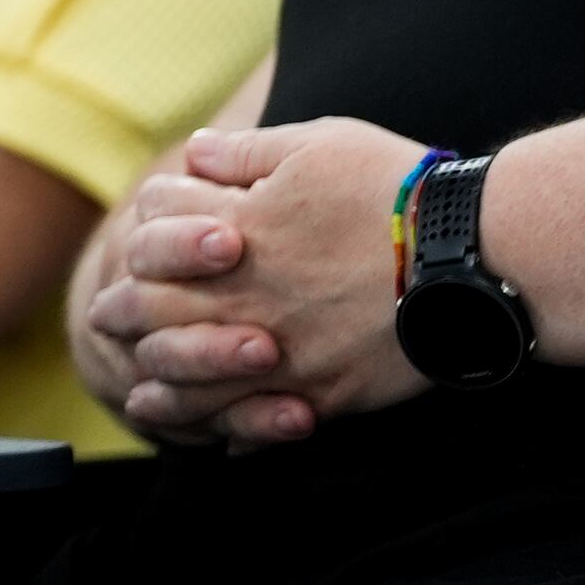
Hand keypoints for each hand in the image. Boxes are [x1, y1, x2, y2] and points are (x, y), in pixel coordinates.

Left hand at [77, 115, 428, 448]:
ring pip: (190, 376)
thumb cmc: (399, 189)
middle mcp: (243, 293)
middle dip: (124, 311)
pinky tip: (217, 439)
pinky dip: (229, 430)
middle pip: (153, 308)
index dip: (149, 227)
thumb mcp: (316, 145)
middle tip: (107, 317)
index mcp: (235, 228)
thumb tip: (193, 154)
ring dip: (159, 386)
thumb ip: (244, 153)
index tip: (148, 236)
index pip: (155, 227)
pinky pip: (256, 421)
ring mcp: (278, 347)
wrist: (477, 253)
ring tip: (141, 396)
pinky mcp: (319, 390)